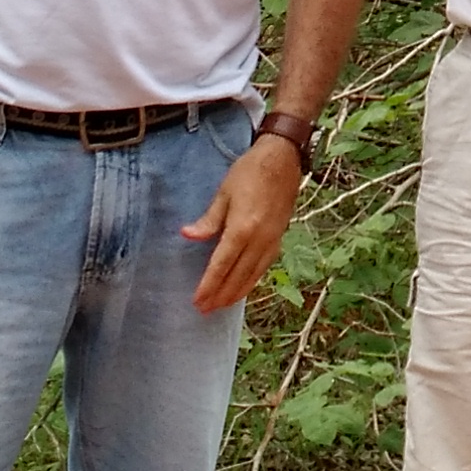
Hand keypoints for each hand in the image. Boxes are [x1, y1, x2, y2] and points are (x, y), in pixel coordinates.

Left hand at [181, 133, 308, 313]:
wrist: (282, 160)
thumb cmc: (249, 172)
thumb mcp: (224, 193)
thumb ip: (208, 220)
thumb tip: (187, 235)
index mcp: (242, 229)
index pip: (221, 265)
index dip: (208, 285)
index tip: (197, 300)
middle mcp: (259, 240)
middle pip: (237, 276)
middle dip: (220, 295)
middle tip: (205, 310)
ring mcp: (271, 241)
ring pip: (253, 275)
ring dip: (236, 292)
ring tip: (222, 305)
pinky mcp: (279, 238)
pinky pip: (264, 267)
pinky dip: (252, 280)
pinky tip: (244, 286)